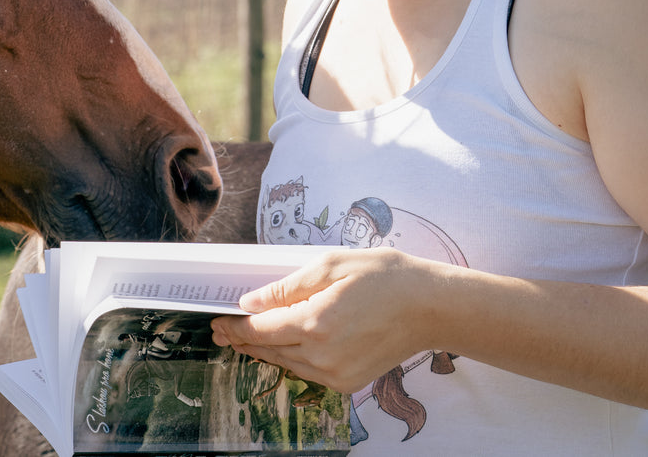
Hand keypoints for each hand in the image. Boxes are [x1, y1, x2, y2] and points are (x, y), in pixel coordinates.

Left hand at [211, 246, 443, 393]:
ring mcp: (337, 374)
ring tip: (245, 338)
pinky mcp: (349, 383)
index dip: (234, 327)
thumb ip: (287, 287)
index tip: (216, 321)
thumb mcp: (331, 265)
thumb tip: (250, 302)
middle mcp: (323, 355)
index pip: (260, 331)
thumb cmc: (385, 277)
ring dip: (265, 351)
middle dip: (243, 340)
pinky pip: (308, 373)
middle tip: (222, 331)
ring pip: (286, 364)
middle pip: (269, 350)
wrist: (431, 308)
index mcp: (315, 323)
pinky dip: (291, 360)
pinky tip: (283, 347)